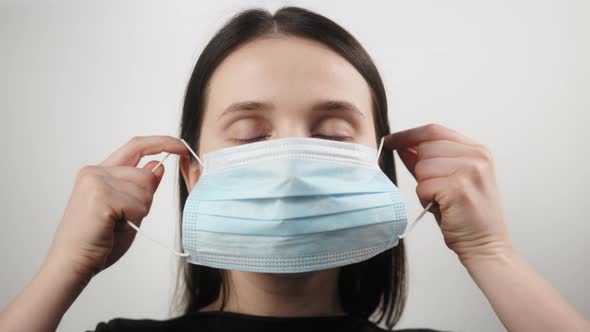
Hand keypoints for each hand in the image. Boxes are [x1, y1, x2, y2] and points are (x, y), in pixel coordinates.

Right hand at [45, 136, 187, 281]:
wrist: (72, 264)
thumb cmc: (99, 242)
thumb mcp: (127, 211)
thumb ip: (141, 188)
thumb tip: (157, 166)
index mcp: (100, 172)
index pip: (136, 146)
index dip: (162, 143)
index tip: (181, 147)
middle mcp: (95, 171)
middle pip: (146, 173)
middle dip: (146, 199)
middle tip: (124, 219)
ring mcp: (96, 181)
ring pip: (145, 188)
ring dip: (139, 211)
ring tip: (116, 224)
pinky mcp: (100, 195)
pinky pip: (138, 204)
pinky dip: (133, 219)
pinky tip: (113, 227)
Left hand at [384, 124, 511, 261]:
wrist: (485, 245)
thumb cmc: (465, 215)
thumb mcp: (449, 180)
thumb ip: (427, 161)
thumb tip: (402, 145)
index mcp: (477, 150)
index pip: (434, 131)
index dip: (408, 135)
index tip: (390, 141)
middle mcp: (477, 156)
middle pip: (424, 148)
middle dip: (421, 170)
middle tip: (437, 191)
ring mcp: (470, 170)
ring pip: (421, 167)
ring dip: (424, 187)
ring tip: (442, 200)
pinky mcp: (458, 187)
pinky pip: (422, 186)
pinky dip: (425, 199)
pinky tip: (442, 208)